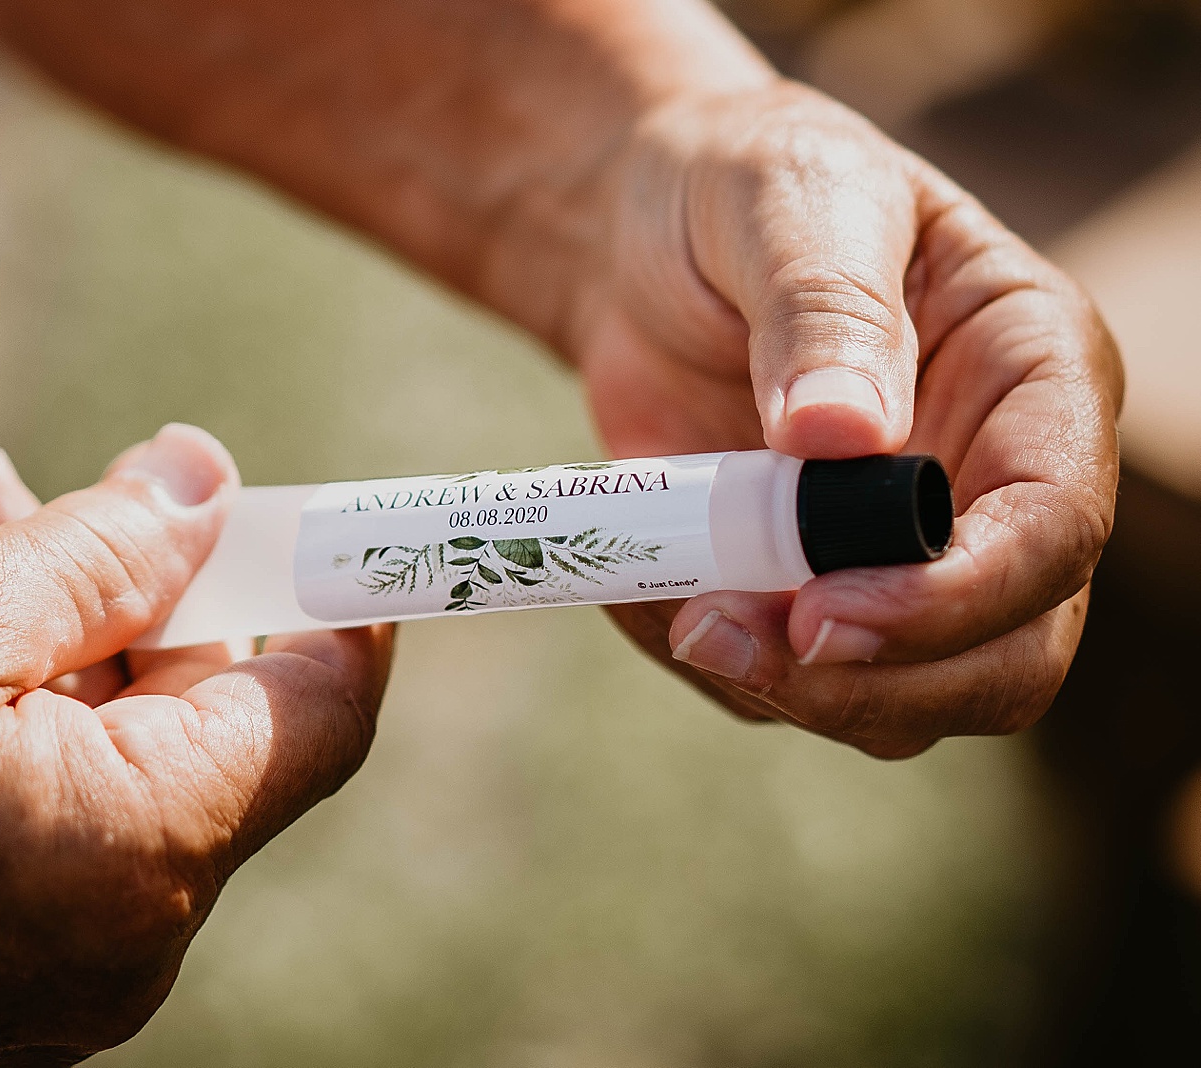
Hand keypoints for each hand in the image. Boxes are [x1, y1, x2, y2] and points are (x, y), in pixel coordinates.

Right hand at [0, 424, 390, 1064]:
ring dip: (72, 637)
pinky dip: (32, 722)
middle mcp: (136, 931)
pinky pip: (63, 822)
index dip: (338, 603)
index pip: (324, 710)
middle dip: (161, 592)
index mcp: (148, 843)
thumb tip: (209, 485)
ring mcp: (70, 972)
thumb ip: (108, 548)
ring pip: (126, 762)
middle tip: (110, 487)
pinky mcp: (3, 977)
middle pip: (215, 726)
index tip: (338, 527)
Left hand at [571, 81, 1121, 757]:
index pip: (1052, 526)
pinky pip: (787, 677)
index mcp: (1032, 374)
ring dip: (779, 687)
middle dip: (873, 683)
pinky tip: (640, 591)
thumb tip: (845, 438)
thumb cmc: (738, 185)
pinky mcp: (808, 587)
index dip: (954, 597)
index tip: (821, 613)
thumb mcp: (788, 201)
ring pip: (900, 700)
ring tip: (667, 604)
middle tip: (725, 640)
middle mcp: (990, 484)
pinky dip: (713, 662)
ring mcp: (899, 552)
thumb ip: (826, 310)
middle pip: (1004, 658)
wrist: (640, 235)